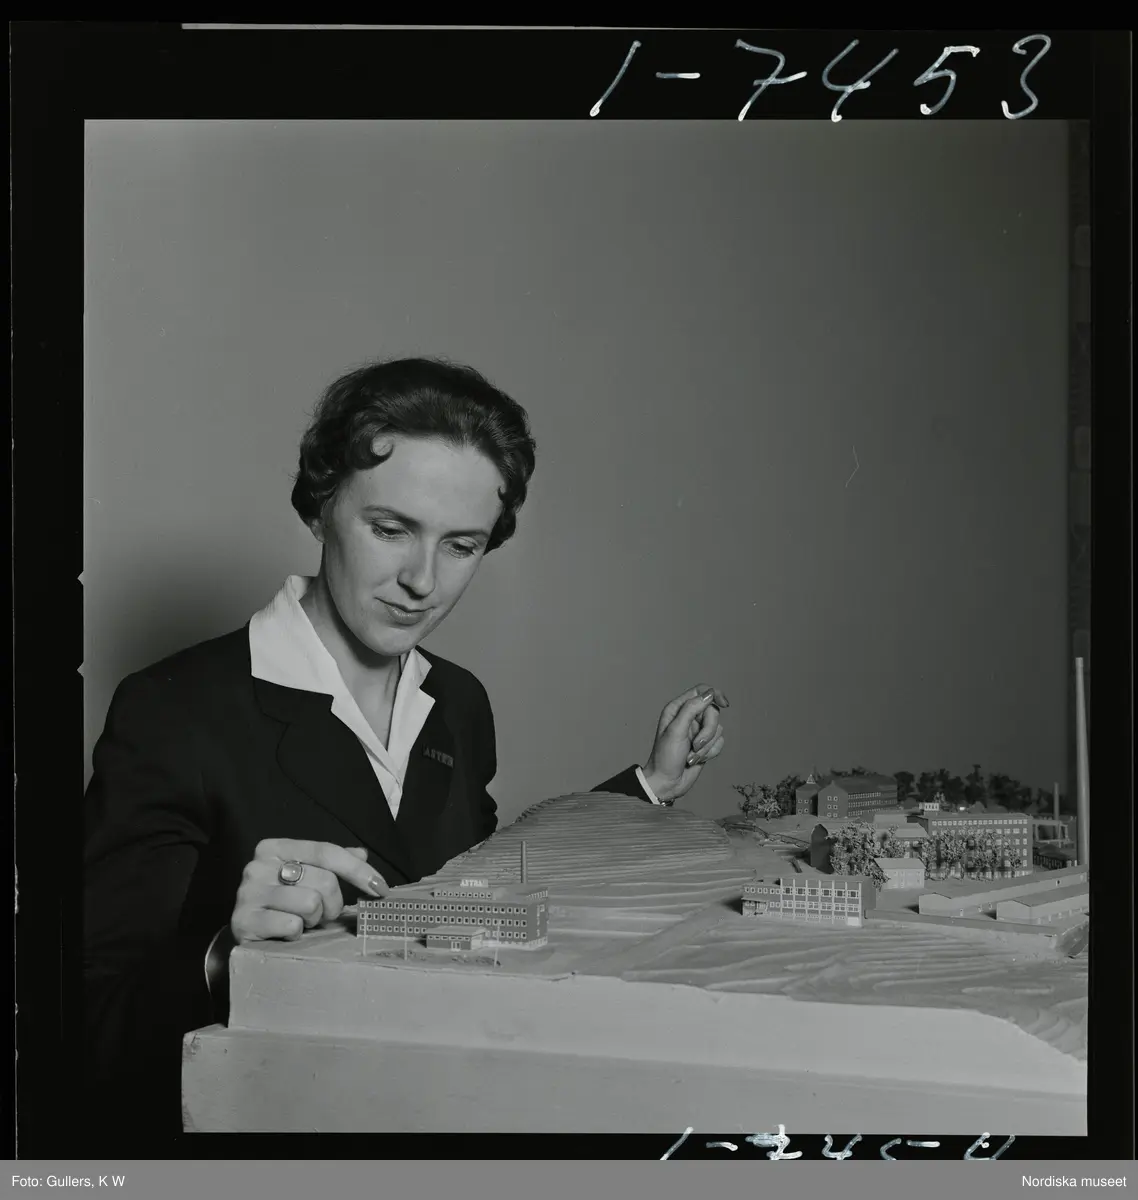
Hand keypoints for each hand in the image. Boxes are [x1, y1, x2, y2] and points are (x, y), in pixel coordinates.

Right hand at [230, 838, 387, 943]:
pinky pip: (292, 925)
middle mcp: (258, 866)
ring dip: (314, 919)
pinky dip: (297, 933)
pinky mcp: (243, 922)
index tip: (381, 889)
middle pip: (324, 881)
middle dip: (332, 903)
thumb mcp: (306, 876)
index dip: (358, 871)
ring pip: (311, 904)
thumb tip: (361, 854)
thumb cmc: (282, 902)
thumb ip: (332, 863)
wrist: (247, 932)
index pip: (326, 852)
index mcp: (274, 848)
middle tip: (322, 913)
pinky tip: (286, 932)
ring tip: (302, 921)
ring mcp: (248, 894)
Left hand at [642, 684, 728, 804]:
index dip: (714, 694)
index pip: (700, 691)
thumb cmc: (665, 757)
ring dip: (706, 746)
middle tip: (695, 744)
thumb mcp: (676, 730)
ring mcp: (698, 731)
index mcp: (677, 709)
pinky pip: (719, 742)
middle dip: (707, 731)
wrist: (667, 783)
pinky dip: (709, 752)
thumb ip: (691, 709)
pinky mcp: (705, 744)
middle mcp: (688, 717)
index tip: (724, 703)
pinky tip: (696, 759)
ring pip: (717, 729)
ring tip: (691, 755)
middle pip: (713, 712)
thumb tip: (709, 695)